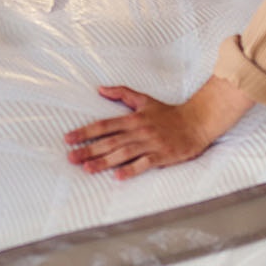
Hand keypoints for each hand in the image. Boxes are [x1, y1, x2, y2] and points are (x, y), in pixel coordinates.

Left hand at [63, 77, 254, 179]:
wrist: (196, 122)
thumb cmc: (168, 113)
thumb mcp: (144, 100)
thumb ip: (122, 94)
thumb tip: (100, 88)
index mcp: (133, 118)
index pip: (104, 125)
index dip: (85, 132)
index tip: (69, 138)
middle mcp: (139, 131)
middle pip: (109, 141)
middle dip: (89, 149)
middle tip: (70, 157)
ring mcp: (150, 144)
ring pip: (123, 153)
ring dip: (104, 161)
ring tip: (87, 168)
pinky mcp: (162, 156)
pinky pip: (144, 164)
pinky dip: (131, 170)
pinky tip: (118, 177)